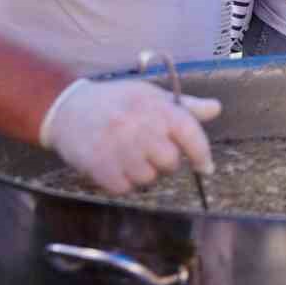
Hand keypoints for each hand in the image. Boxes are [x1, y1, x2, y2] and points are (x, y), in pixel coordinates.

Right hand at [40, 78, 221, 192]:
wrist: (68, 108)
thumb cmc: (117, 101)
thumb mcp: (151, 95)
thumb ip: (185, 106)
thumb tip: (216, 109)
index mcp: (155, 106)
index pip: (189, 132)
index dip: (202, 153)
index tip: (206, 167)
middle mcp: (138, 125)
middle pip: (171, 162)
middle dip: (165, 162)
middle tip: (150, 151)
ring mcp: (117, 146)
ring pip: (149, 179)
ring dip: (143, 173)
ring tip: (129, 156)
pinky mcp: (98, 165)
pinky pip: (125, 189)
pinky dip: (123, 183)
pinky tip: (115, 166)